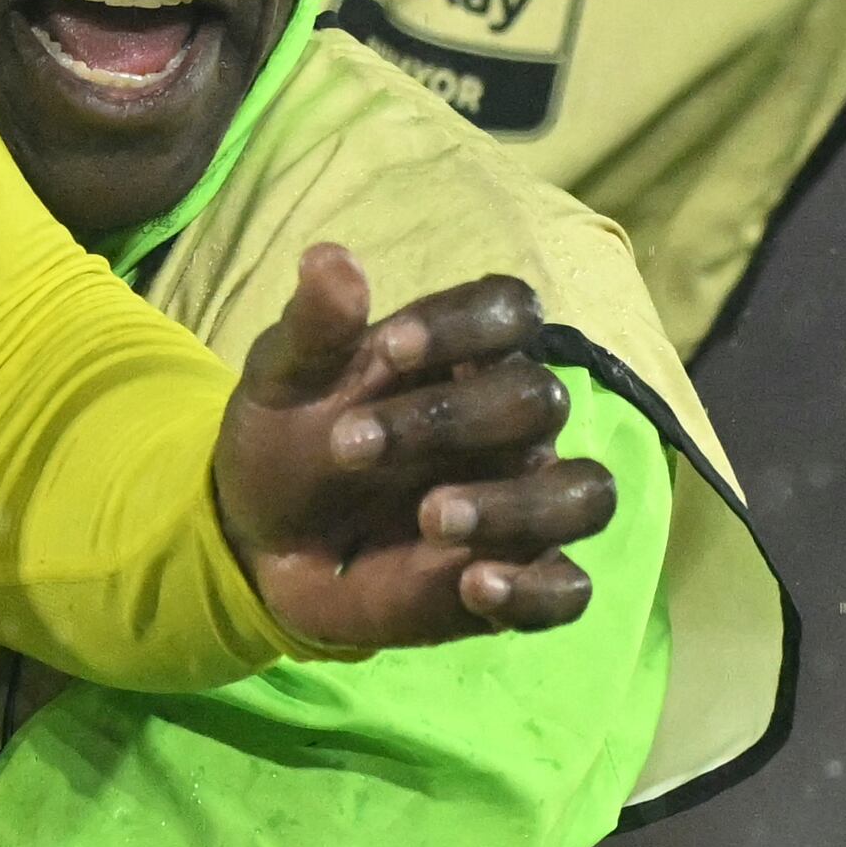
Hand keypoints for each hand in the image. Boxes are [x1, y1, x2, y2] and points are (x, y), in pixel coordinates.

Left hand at [213, 247, 614, 648]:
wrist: (261, 541)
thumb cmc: (288, 443)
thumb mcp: (282, 383)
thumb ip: (313, 328)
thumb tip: (330, 257)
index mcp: (460, 356)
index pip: (510, 311)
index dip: (465, 324)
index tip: (388, 349)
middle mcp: (509, 426)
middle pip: (538, 399)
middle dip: (452, 419)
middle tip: (350, 448)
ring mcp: (523, 504)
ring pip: (584, 492)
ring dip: (516, 505)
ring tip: (429, 517)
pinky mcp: (520, 581)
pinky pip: (569, 589)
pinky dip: (534, 588)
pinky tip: (475, 586)